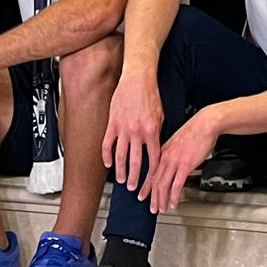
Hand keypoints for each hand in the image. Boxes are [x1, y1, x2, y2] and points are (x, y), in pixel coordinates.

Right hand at [102, 69, 163, 191]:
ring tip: (122, 180)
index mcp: (152, 131)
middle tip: (134, 188)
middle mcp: (138, 132)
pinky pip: (108, 143)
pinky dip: (107, 156)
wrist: (138, 78)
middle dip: (136, 178)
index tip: (151, 182)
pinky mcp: (113, 123)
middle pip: (136, 161)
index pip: (154, 158)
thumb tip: (155, 148)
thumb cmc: (150, 94)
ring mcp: (124, 128)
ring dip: (121, 170)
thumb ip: (157, 133)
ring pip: (121, 155)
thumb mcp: (160, 115)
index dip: (152, 172)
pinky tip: (107, 164)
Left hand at [143, 110, 220, 214]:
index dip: (146, 186)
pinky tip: (174, 202)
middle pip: (155, 181)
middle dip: (152, 197)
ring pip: (163, 185)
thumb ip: (171, 154)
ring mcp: (175, 162)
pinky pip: (177, 184)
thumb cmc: (195, 131)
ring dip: (162, 199)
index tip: (142, 195)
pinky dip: (174, 195)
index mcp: (163, 151)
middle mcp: (166, 157)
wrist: (205, 124)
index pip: (151, 173)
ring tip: (162, 208)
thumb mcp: (177, 142)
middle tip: (152, 208)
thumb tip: (170, 165)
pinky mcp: (186, 165)